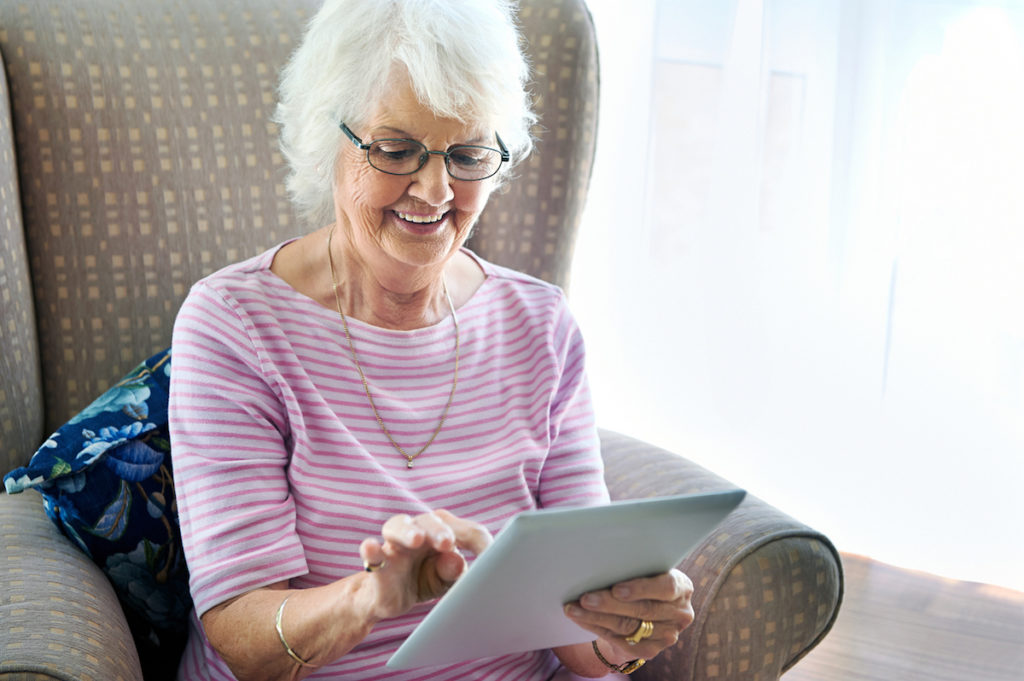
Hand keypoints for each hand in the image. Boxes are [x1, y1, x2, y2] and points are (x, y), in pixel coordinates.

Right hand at [359, 509, 492, 619]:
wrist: (388, 598)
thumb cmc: (424, 579)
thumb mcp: (446, 580)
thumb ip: (453, 571)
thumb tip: (457, 563)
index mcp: (443, 532)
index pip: (465, 530)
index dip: (478, 543)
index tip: (489, 557)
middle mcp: (419, 531)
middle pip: (430, 520)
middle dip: (440, 530)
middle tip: (448, 543)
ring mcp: (396, 544)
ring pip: (398, 526)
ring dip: (409, 531)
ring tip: (417, 539)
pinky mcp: (378, 564)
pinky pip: (373, 553)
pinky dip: (371, 550)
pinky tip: (370, 547)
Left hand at [564, 569, 694, 662]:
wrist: (648, 610)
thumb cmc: (644, 580)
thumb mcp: (648, 570)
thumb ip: (635, 567)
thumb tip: (602, 560)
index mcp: (682, 587)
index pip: (666, 587)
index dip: (641, 588)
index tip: (617, 588)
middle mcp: (679, 613)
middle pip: (642, 609)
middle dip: (609, 603)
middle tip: (585, 598)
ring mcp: (667, 635)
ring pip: (627, 626)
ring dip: (596, 617)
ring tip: (574, 608)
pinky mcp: (652, 650)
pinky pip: (621, 642)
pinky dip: (597, 629)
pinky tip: (582, 619)